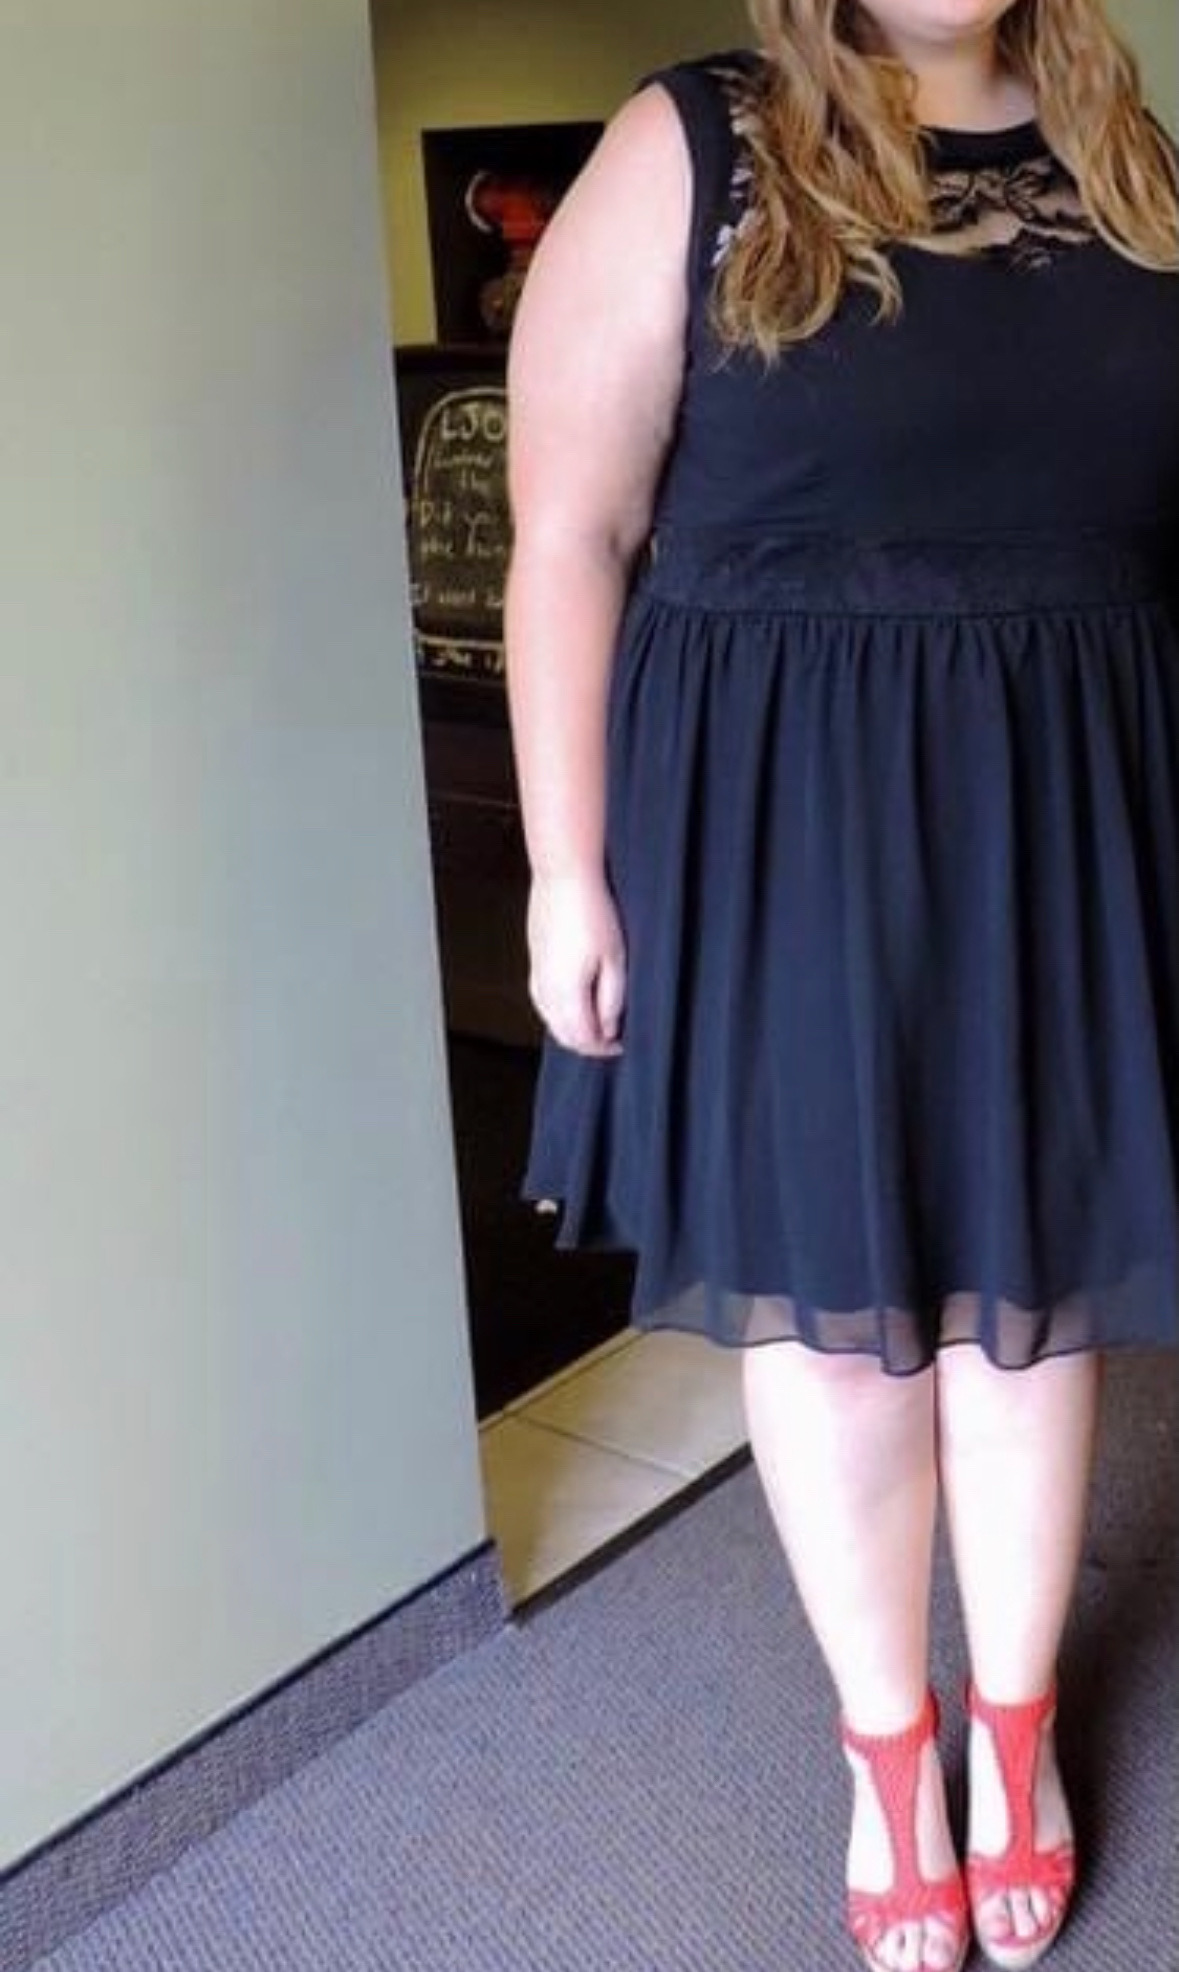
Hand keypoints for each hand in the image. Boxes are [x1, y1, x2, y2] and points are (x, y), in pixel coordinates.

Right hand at [526, 871, 626, 1055]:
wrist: (563, 877)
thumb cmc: (593, 912)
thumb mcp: (615, 958)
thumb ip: (611, 999)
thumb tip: (607, 1028)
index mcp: (567, 992)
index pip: (582, 1038)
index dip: (602, 1048)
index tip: (620, 1044)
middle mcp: (545, 989)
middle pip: (563, 1034)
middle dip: (586, 1043)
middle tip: (609, 1038)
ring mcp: (536, 974)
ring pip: (550, 1019)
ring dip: (571, 1028)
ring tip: (595, 1022)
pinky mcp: (534, 962)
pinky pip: (542, 1000)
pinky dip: (558, 1012)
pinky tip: (573, 1003)